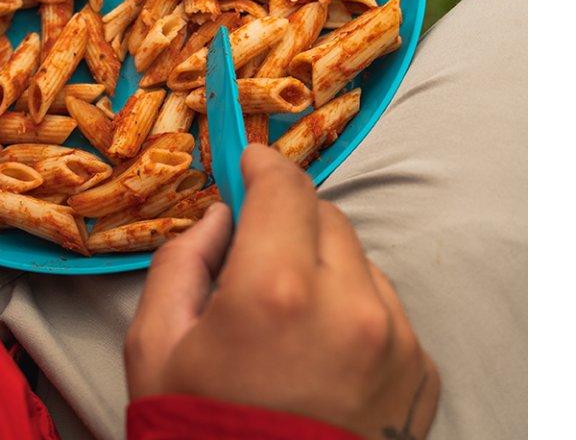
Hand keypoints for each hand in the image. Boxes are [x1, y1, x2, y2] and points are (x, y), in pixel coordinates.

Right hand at [125, 144, 439, 439]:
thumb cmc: (199, 431)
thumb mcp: (156, 345)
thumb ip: (182, 261)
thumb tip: (219, 219)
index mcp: (276, 292)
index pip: (283, 188)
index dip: (262, 166)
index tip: (249, 163)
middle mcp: (350, 307)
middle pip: (325, 216)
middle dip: (288, 221)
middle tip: (257, 254)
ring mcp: (395, 342)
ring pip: (360, 261)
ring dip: (324, 268)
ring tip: (290, 320)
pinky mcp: (420, 374)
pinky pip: (387, 310)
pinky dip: (355, 312)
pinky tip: (322, 353)